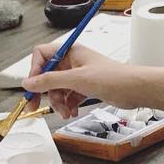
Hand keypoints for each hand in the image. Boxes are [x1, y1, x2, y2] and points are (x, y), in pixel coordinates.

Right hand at [24, 41, 141, 116]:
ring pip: (58, 88)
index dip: (35, 70)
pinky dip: (67, 105)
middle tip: (35, 106)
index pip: (42, 55)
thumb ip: (50, 80)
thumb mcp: (76, 79)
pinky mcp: (85, 87)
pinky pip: (68, 96)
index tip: (32, 87)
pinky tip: (71, 112)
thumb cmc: (113, 78)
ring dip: (58, 102)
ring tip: (64, 112)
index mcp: (70, 51)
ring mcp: (79, 74)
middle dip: (44, 92)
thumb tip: (28, 82)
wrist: (135, 89)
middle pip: (47, 75)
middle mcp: (73, 61)